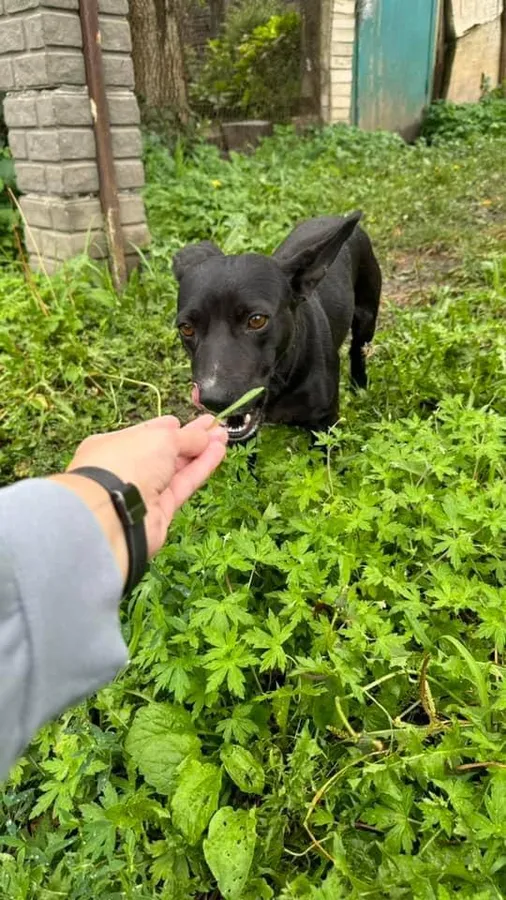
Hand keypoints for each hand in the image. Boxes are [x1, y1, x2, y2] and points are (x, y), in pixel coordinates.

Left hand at [50, 415, 227, 579]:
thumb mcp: (160, 438)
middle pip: (165, 451)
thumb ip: (186, 436)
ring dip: (201, 453)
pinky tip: (217, 454)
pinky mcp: (160, 510)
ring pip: (177, 469)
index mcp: (114, 445)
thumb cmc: (124, 465)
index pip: (148, 433)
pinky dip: (200, 469)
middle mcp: (127, 468)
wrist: (114, 514)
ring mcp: (143, 491)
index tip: (193, 421)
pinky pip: (184, 484)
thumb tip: (205, 436)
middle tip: (215, 427)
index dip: (171, 426)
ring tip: (223, 438)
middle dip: (191, 438)